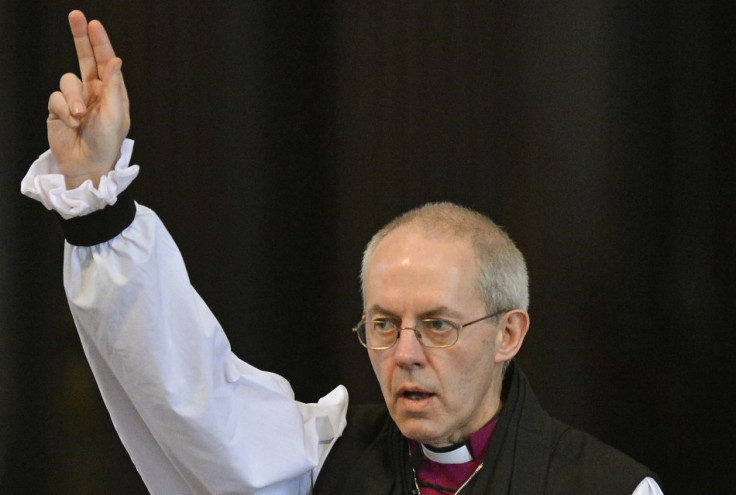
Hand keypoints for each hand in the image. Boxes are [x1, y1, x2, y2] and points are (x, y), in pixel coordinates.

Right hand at [47, 10, 129, 188]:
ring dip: (73, 98)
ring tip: (80, 117)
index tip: (93, 24)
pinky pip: (55, 97)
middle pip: (84, 57)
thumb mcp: (114, 114)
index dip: (99, 42)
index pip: (105, 61)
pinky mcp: (58, 108)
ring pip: (67, 80)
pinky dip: (63, 110)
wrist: (87, 164)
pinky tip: (71, 123)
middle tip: (76, 16)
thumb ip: (112, 86)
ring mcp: (75, 99)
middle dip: (80, 37)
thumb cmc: (106, 142)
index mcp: (111, 91)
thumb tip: (115, 59)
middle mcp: (93, 91)